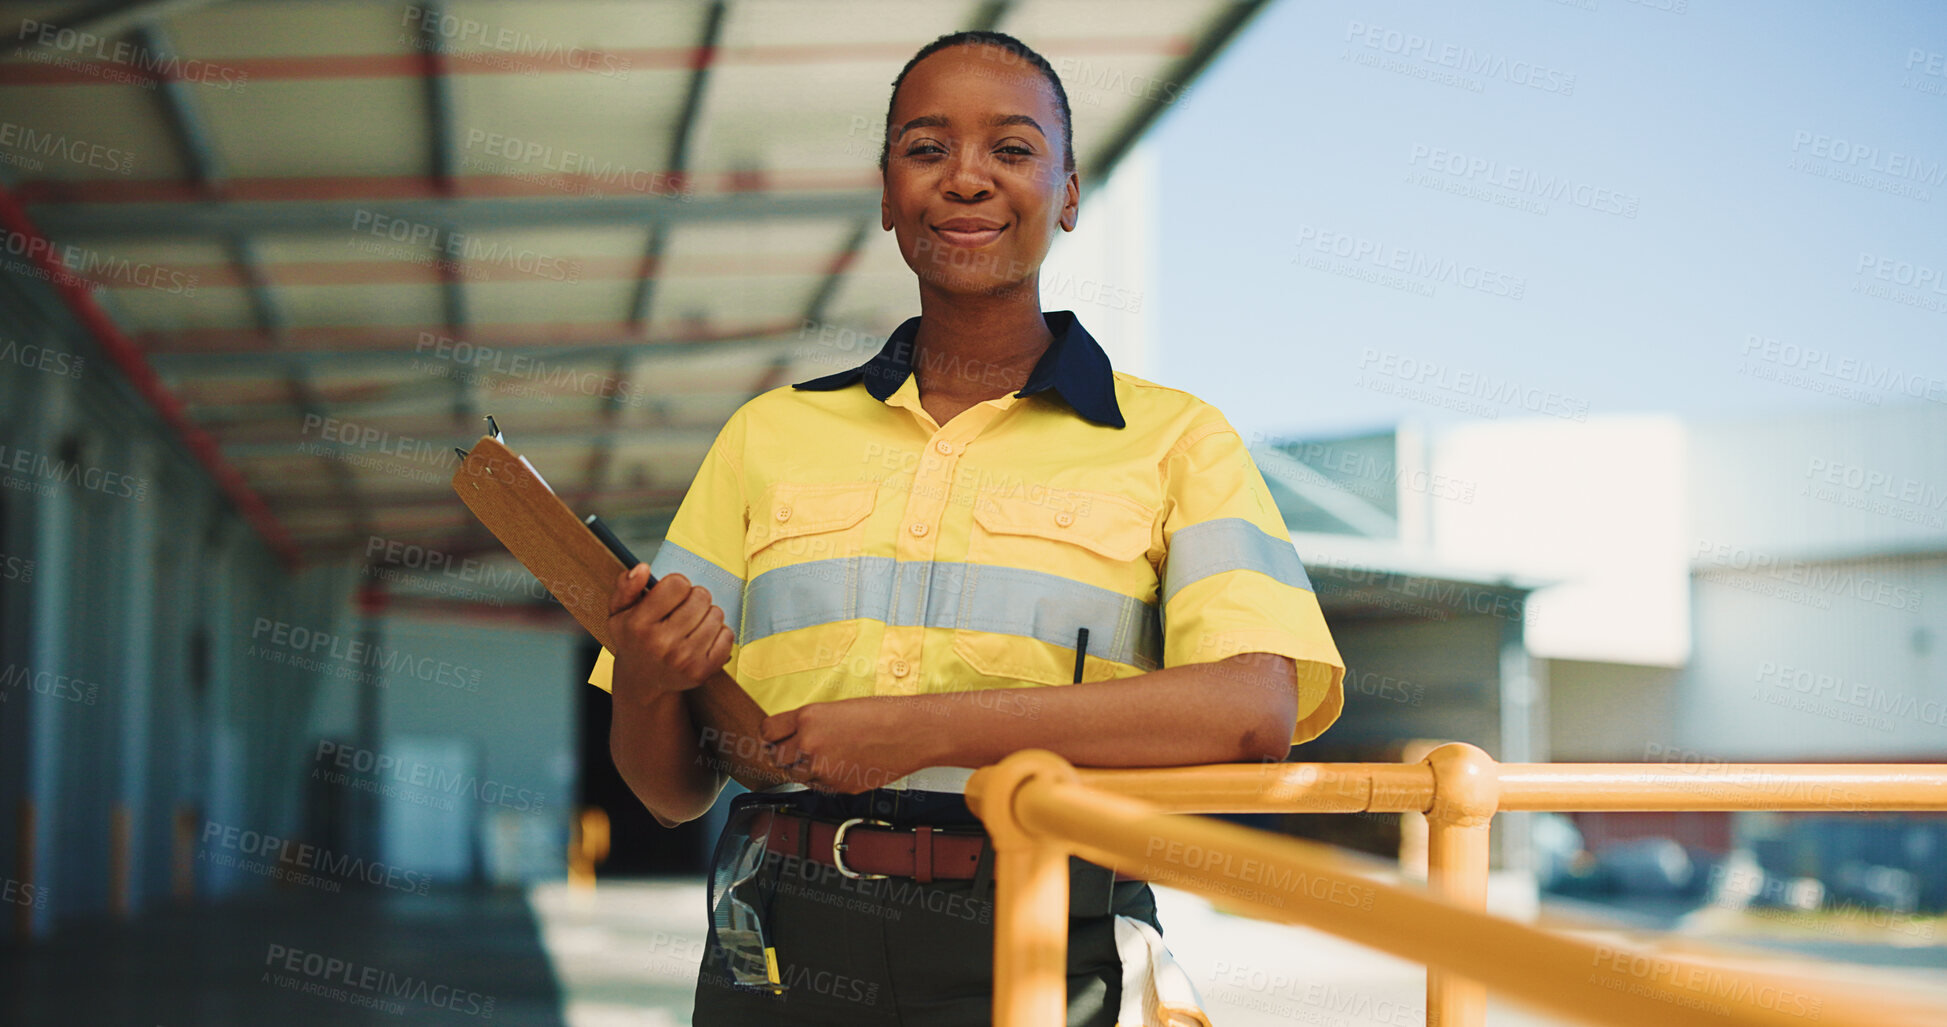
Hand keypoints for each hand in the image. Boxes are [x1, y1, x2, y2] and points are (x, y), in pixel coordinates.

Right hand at [606, 567, 732, 703]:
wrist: (642, 681)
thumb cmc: (634, 638)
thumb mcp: (619, 611)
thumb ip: (626, 586)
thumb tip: (642, 568)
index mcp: (639, 624)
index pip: (678, 583)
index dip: (676, 585)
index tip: (669, 596)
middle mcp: (661, 644)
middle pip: (701, 596)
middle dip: (693, 598)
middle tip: (681, 611)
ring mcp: (684, 659)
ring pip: (716, 614)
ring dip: (706, 615)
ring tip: (691, 625)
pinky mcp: (703, 671)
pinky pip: (727, 635)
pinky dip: (718, 633)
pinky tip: (701, 638)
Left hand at [759, 698, 935, 793]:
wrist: (910, 733)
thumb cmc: (881, 715)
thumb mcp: (837, 708)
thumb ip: (809, 723)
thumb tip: (791, 738)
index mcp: (808, 718)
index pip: (767, 731)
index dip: (770, 735)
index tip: (774, 737)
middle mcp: (809, 744)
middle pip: (776, 757)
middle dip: (784, 754)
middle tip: (798, 749)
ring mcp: (823, 768)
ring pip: (795, 775)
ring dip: (802, 769)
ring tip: (824, 757)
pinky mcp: (837, 786)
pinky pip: (818, 786)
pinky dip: (824, 779)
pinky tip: (841, 765)